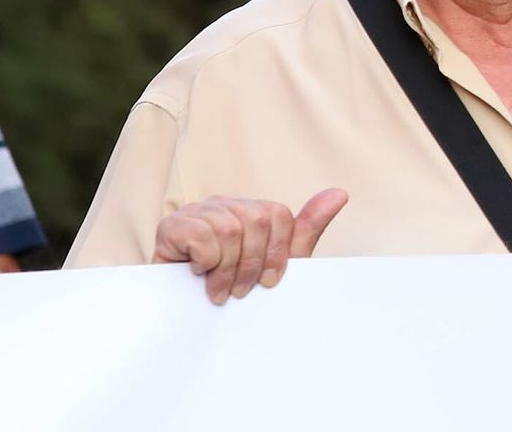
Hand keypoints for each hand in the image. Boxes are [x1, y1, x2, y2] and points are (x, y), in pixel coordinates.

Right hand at [152, 188, 348, 304]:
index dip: (277, 253)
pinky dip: (204, 262)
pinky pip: (200, 235)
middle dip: (251, 264)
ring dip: (226, 270)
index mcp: (249, 210)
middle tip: (239, 290)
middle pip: (256, 220)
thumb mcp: (276, 263)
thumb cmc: (233, 287)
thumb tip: (340, 193)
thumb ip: (306, 228)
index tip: (268, 282)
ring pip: (229, 229)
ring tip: (219, 290)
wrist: (186, 319)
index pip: (277, 215)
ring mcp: (196, 211)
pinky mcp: (171, 225)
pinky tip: (197, 275)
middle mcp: (224, 204)